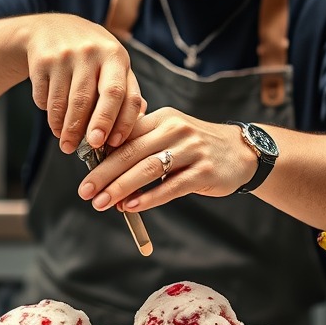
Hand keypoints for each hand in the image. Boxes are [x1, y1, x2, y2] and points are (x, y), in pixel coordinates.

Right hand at [24, 14, 145, 153]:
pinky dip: (49, 114)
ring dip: (65, 129)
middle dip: (90, 127)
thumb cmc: (90, 55)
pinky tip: (54, 118)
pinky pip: (45, 98)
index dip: (121, 122)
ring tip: (67, 142)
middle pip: (90, 99)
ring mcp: (65, 55)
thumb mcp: (112, 63)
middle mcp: (91, 52)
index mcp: (115, 56)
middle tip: (89, 147)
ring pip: (64, 103)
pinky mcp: (42, 60)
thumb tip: (139, 119)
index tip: (114, 143)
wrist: (50, 28)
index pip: (123, 94)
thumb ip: (126, 90)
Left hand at [76, 109, 256, 210]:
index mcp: (162, 118)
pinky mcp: (205, 171)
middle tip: (85, 191)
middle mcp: (175, 130)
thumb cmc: (195, 146)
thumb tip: (103, 167)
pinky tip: (131, 206)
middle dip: (104, 174)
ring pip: (148, 169)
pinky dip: (149, 197)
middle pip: (131, 152)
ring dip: (121, 188)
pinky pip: (172, 186)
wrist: (242, 152)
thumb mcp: (170, 134)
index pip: (124, 134)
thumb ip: (141, 143)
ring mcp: (192, 150)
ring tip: (102, 203)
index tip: (83, 172)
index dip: (101, 155)